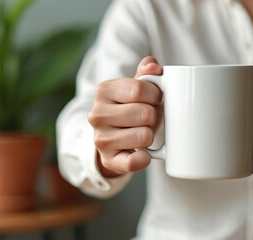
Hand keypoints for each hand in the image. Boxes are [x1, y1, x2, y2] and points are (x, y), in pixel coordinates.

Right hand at [88, 56, 162, 176]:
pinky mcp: (108, 160)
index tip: (155, 99)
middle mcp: (97, 114)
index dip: (155, 95)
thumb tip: (153, 66)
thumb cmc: (129, 107)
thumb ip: (147, 72)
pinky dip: (144, 159)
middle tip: (149, 118)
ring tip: (144, 132)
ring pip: (144, 136)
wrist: (112, 137)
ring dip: (151, 135)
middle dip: (154, 116)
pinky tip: (144, 154)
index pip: (140, 89)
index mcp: (103, 91)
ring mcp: (101, 138)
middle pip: (145, 113)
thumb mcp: (135, 86)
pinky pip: (133, 162)